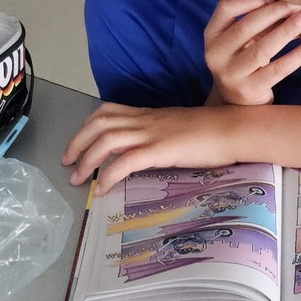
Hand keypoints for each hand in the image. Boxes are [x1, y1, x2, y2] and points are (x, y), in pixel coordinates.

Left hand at [62, 102, 245, 194]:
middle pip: (99, 123)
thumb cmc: (213, 132)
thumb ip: (160, 135)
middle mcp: (145, 120)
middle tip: (67, 162)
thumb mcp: (178, 129)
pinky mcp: (160, 150)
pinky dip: (109, 174)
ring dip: (87, 159)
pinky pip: (126, 161)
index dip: (87, 126)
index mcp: (148, 115)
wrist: (233, 129)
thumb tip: (148, 150)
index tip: (78, 143)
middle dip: (77, 141)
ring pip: (106, 139)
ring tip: (78, 178)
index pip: (108, 111)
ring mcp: (152, 133)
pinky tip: (103, 188)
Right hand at [204, 0, 300, 105]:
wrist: (236, 101)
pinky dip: (297, 56)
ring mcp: (230, 75)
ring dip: (286, 31)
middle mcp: (215, 55)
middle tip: (296, 6)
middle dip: (273, 13)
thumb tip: (286, 5)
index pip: (225, 8)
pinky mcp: (249, 90)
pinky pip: (278, 70)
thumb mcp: (239, 41)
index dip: (250, 0)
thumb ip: (255, 23)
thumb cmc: (242, 60)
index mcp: (211, 35)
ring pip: (261, 49)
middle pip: (244, 27)